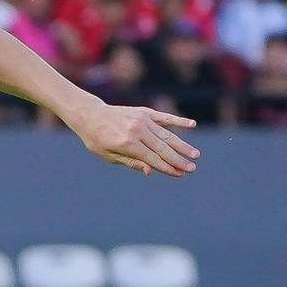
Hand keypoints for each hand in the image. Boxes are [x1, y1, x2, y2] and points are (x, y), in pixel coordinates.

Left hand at [75, 103, 199, 176]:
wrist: (90, 115)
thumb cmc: (97, 139)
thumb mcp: (108, 156)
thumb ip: (131, 162)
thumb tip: (151, 171)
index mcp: (127, 144)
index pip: (153, 159)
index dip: (168, 167)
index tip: (181, 174)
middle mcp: (137, 131)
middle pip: (163, 148)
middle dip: (179, 159)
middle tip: (193, 168)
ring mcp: (142, 120)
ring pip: (167, 135)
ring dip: (182, 145)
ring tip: (195, 155)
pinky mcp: (144, 112)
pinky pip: (164, 117)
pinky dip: (178, 121)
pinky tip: (192, 125)